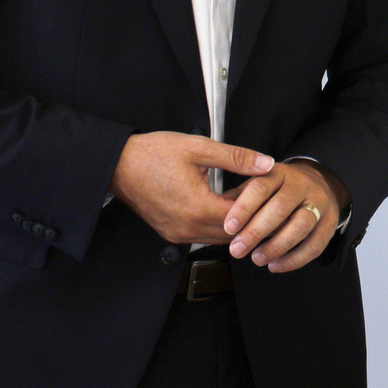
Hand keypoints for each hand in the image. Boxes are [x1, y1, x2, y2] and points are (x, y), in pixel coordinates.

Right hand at [110, 131, 274, 243]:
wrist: (118, 165)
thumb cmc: (153, 154)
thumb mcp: (199, 148)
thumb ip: (236, 157)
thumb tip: (266, 163)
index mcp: (198, 209)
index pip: (243, 219)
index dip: (260, 206)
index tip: (269, 192)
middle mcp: (188, 229)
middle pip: (234, 234)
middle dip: (251, 218)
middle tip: (264, 200)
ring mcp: (177, 235)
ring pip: (219, 238)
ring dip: (234, 224)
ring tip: (246, 203)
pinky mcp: (170, 234)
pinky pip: (202, 236)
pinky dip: (217, 226)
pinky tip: (224, 208)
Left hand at [222, 159, 348, 271]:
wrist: (321, 183)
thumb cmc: (280, 189)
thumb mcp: (259, 183)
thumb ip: (238, 198)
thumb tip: (214, 216)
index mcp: (279, 173)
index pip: (260, 187)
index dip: (243, 208)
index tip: (228, 228)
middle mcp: (301, 185)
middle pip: (281, 207)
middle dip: (256, 231)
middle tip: (237, 250)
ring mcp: (319, 202)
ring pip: (301, 224)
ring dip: (277, 245)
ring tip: (257, 259)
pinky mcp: (330, 222)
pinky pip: (316, 244)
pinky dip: (295, 259)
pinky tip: (276, 265)